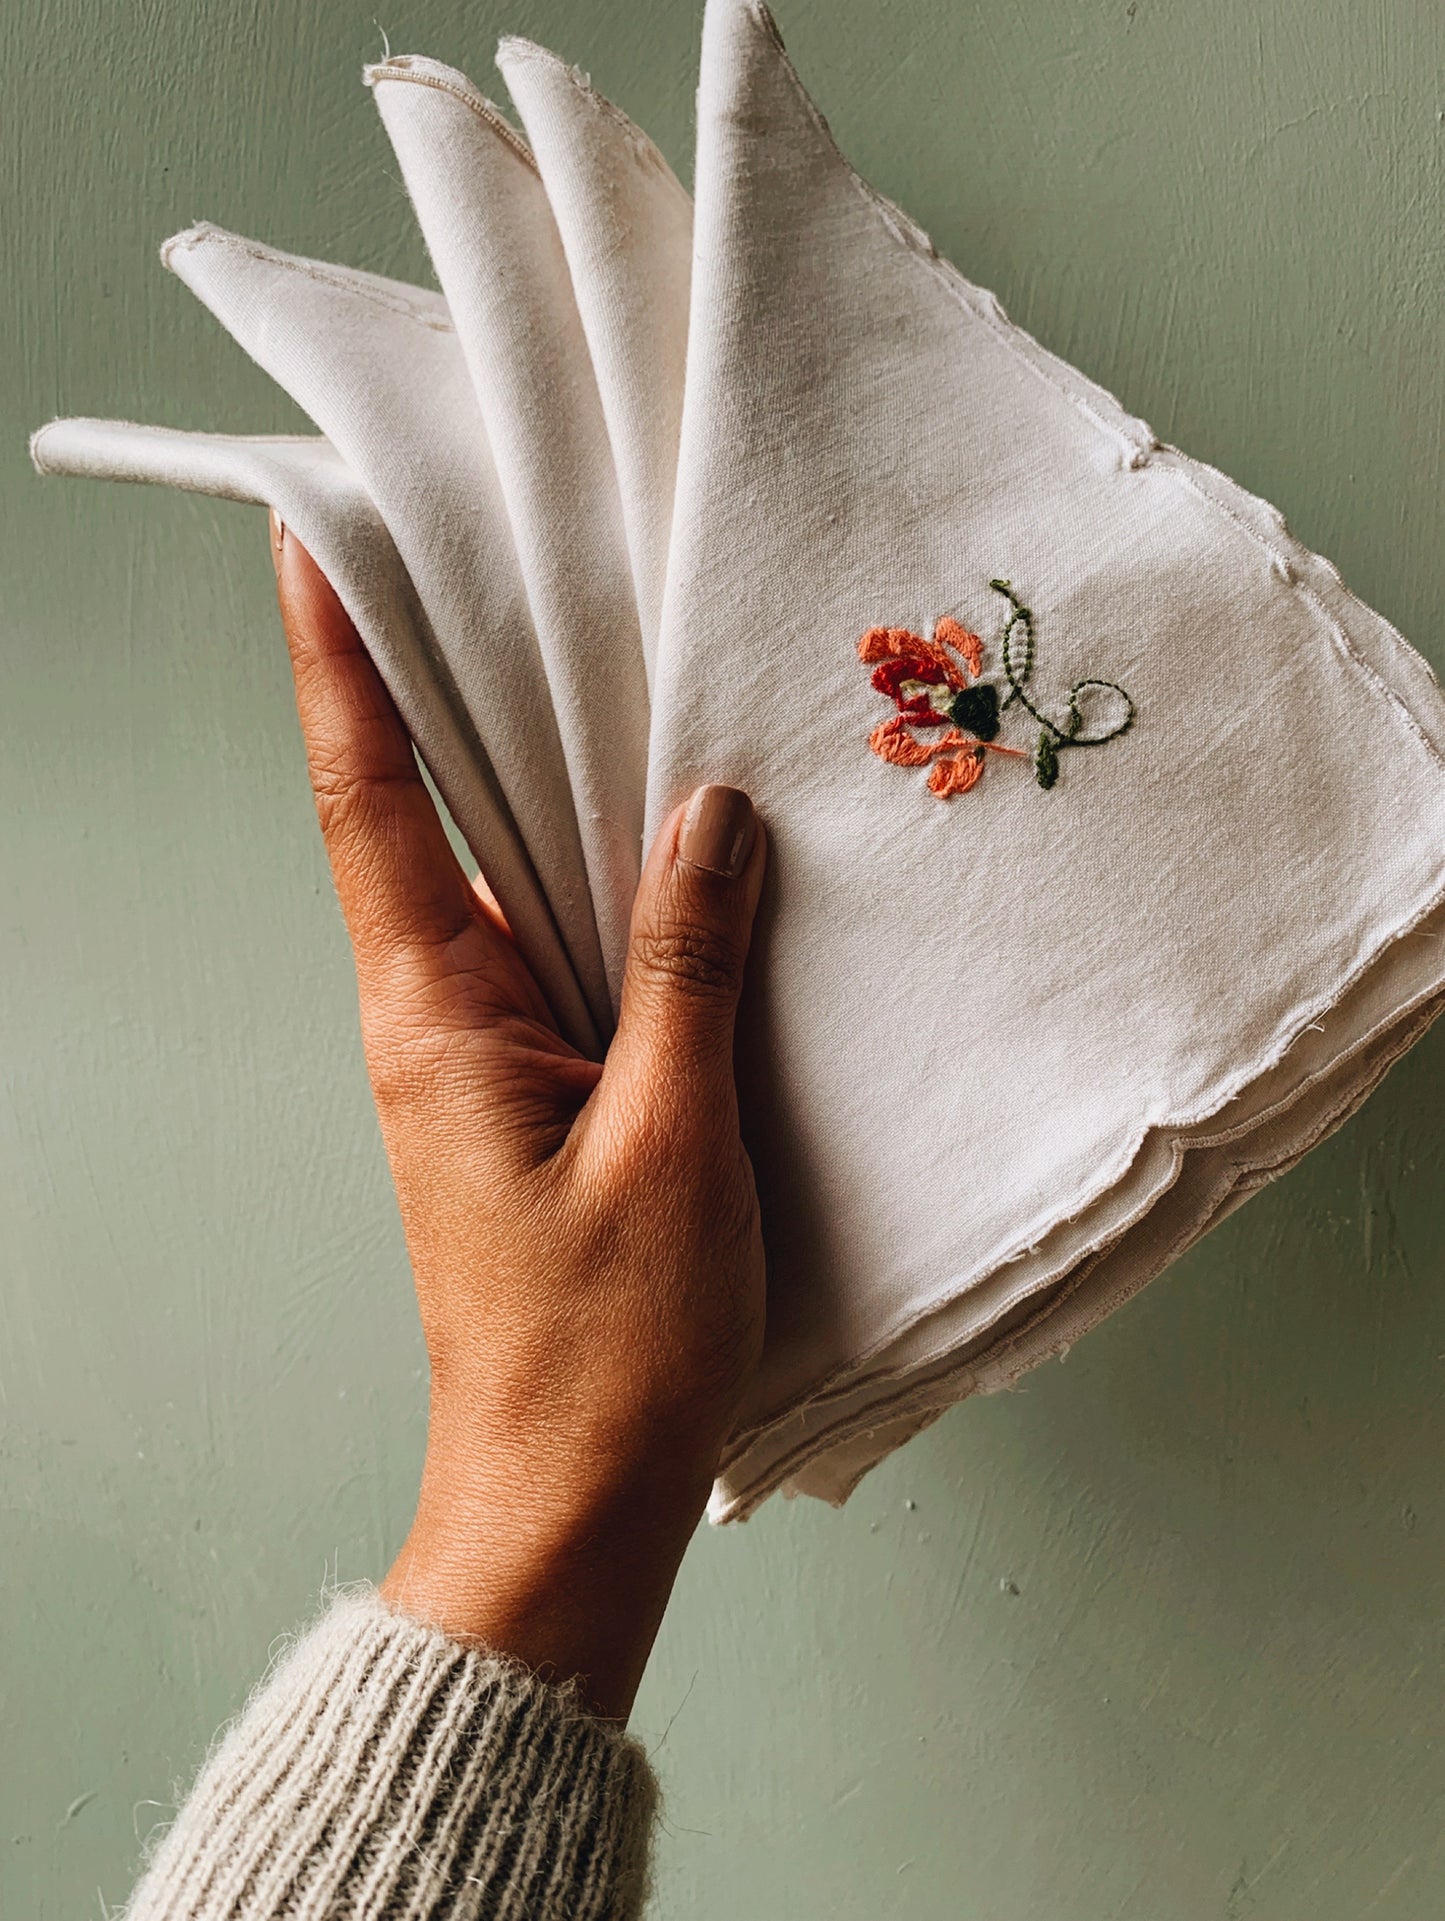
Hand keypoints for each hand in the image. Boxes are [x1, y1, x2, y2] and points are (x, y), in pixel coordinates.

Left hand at [271, 515, 766, 1718]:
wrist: (570, 1496)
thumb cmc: (607, 1346)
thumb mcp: (672, 1140)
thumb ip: (686, 967)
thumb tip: (706, 816)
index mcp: (436, 1015)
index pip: (370, 802)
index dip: (340, 665)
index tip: (314, 540)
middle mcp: (436, 1017)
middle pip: (437, 816)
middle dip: (464, 689)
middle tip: (512, 557)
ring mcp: (479, 1056)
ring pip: (511, 884)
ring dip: (555, 793)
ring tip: (619, 671)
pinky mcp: (532, 1093)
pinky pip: (560, 957)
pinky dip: (607, 894)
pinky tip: (682, 857)